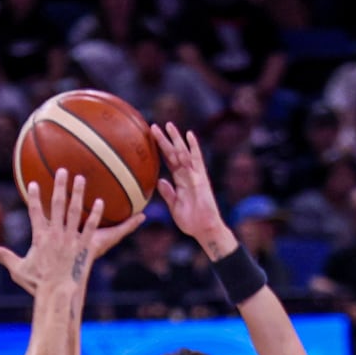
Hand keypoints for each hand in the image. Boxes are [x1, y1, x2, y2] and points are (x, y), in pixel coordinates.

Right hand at [0, 167, 141, 297]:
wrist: (57, 294)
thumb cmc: (38, 284)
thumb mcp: (18, 269)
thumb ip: (4, 257)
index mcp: (40, 237)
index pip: (35, 212)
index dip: (35, 197)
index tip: (34, 183)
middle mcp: (56, 234)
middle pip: (58, 205)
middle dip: (59, 186)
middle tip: (62, 170)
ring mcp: (71, 240)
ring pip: (75, 212)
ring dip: (78, 194)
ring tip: (81, 178)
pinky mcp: (84, 247)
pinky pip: (91, 228)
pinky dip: (96, 215)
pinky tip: (101, 203)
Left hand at [151, 123, 230, 253]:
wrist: (204, 229)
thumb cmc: (191, 221)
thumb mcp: (174, 206)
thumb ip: (168, 193)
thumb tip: (159, 181)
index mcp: (180, 181)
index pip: (168, 161)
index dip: (160, 150)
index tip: (150, 140)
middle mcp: (187, 175)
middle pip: (174, 153)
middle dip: (165, 140)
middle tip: (154, 126)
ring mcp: (195, 175)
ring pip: (183, 153)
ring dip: (176, 139)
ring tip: (168, 125)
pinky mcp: (201, 178)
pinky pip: (197, 160)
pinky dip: (193, 147)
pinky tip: (189, 135)